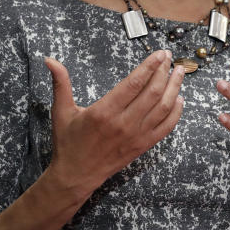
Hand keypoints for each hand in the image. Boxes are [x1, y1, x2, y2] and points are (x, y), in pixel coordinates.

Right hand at [44, 50, 184, 196]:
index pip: (134, 83)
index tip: (160, 54)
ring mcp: (136, 135)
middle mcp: (123, 123)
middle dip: (164, 72)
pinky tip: (179, 98)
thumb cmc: (68, 142)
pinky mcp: (143, 146)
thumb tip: (49, 59)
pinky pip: (166, 127)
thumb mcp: (61, 110)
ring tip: (180, 72)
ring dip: (174, 88)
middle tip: (170, 57)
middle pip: (152, 92)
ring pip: (163, 108)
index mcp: (104, 111)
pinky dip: (176, 112)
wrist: (76, 175)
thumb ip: (60, 83)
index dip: (149, 66)